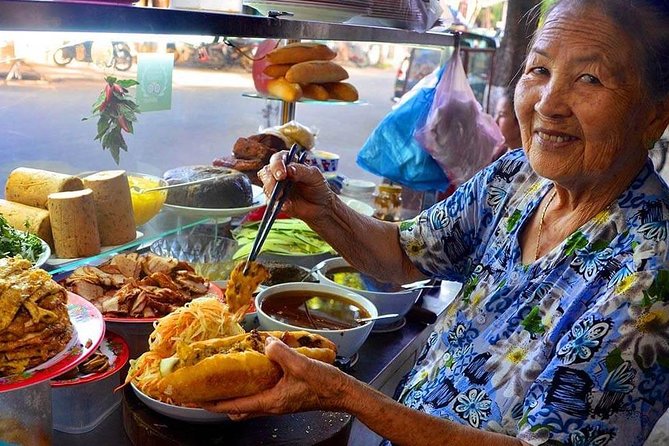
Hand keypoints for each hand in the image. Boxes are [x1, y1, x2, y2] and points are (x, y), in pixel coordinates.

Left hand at [202, 337, 351, 418]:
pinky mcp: (285, 395)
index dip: (214, 404)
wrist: (342, 393)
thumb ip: (281, 353)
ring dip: (235, 394)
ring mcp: (278, 401)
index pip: (235, 406)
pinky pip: (261, 393)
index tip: (196, 400)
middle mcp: (271, 405)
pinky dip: (250, 386)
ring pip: (249, 402)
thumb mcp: (301, 366)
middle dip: (220, 401)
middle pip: (238, 408)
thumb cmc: (323, 384)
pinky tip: (252, 371)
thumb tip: (265, 343)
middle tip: (206, 390)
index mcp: (271, 402)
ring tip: (223, 379)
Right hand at [258, 150, 334, 221]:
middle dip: (270, 179)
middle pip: (266, 172)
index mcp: (289, 162)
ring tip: (281, 197)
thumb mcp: (314, 176)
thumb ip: (301, 171)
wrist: (320, 206)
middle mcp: (279, 173)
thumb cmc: (317, 187)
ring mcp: (275, 187)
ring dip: (271, 192)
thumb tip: (289, 169)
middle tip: (279, 186)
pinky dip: (276, 204)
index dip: (277, 165)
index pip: (278, 159)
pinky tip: (286, 206)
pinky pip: (271, 202)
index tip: (282, 174)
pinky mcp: (275, 201)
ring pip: (266, 187)